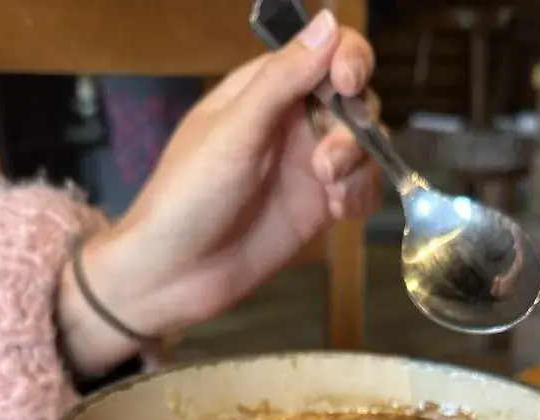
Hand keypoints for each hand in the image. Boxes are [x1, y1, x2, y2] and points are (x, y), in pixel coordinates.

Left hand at [66, 10, 380, 370]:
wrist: (175, 275)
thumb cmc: (187, 197)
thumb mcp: (233, 132)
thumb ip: (281, 80)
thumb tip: (328, 23)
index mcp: (265, 90)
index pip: (325, 53)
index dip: (348, 60)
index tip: (346, 83)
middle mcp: (292, 123)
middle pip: (355, 101)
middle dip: (353, 126)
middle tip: (326, 162)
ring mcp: (308, 167)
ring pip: (364, 147)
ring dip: (359, 163)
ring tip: (328, 188)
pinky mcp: (319, 209)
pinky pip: (361, 189)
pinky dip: (360, 195)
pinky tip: (337, 210)